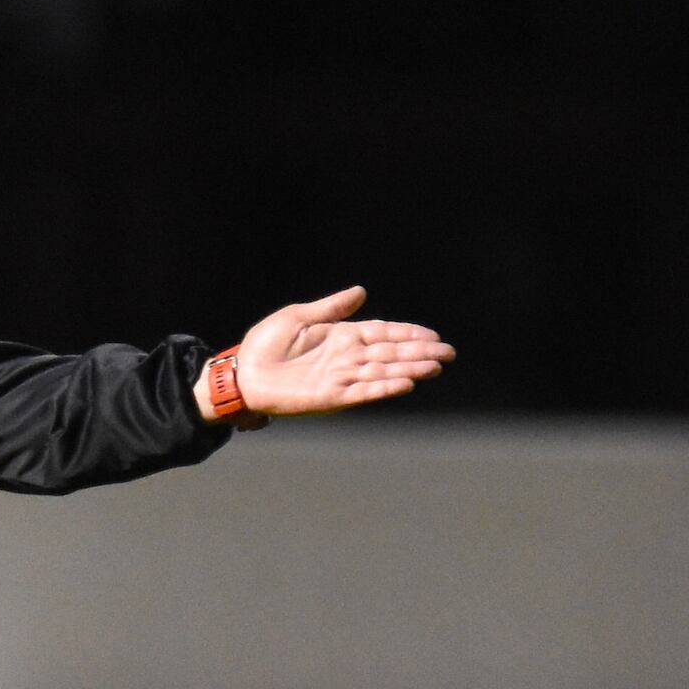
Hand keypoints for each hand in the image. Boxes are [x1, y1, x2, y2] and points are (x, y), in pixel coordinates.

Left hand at [207, 285, 452, 422]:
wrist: (241, 374)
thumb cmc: (264, 345)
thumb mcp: (299, 316)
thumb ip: (332, 308)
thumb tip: (361, 291)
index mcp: (340, 337)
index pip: (383, 333)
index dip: (408, 334)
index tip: (433, 335)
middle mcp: (345, 358)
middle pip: (390, 354)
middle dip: (419, 352)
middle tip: (447, 353)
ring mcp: (340, 378)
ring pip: (382, 373)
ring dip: (409, 370)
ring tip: (434, 367)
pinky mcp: (330, 397)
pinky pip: (362, 392)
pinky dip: (383, 389)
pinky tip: (405, 384)